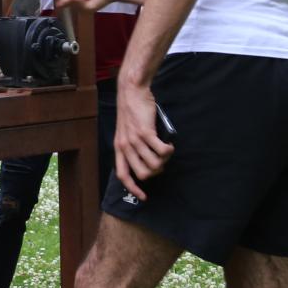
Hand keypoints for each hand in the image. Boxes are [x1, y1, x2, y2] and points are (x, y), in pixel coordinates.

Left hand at [112, 79, 173, 201]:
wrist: (131, 91)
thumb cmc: (132, 110)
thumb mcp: (126, 131)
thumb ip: (133, 146)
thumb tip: (147, 160)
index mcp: (119, 147)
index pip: (123, 175)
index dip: (133, 188)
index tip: (143, 196)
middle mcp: (125, 146)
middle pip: (142, 173)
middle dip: (155, 171)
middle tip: (160, 161)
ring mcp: (135, 140)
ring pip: (153, 164)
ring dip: (164, 160)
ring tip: (165, 150)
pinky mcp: (145, 133)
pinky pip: (161, 151)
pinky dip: (168, 150)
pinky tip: (169, 144)